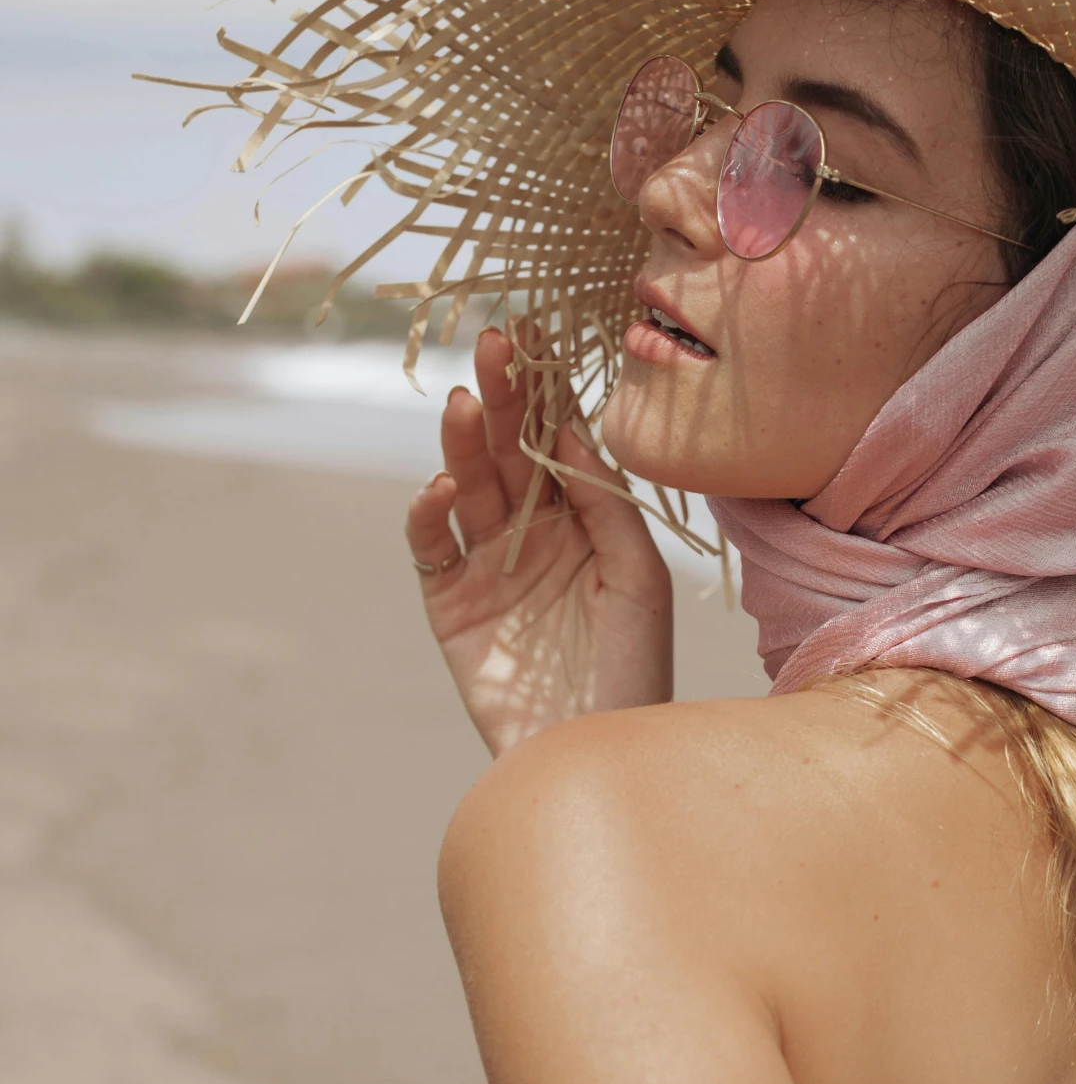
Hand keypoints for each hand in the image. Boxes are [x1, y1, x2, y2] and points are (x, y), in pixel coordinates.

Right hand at [405, 327, 672, 757]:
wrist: (591, 752)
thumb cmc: (633, 668)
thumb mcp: (637, 578)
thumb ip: (606, 504)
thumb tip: (574, 428)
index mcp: (583, 519)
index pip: (559, 439)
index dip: (547, 387)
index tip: (538, 331)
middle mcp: (531, 532)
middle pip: (509, 450)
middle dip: (503, 395)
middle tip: (494, 341)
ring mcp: (486, 565)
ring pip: (468, 486)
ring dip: (464, 443)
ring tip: (468, 403)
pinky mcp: (449, 603)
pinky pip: (431, 547)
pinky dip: (429, 514)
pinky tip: (445, 487)